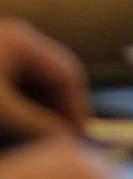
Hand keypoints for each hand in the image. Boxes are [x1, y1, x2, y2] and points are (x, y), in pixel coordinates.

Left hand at [0, 20, 87, 137]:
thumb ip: (34, 123)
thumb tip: (66, 140)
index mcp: (23, 41)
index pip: (67, 73)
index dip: (77, 106)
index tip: (78, 137)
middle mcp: (17, 39)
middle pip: (54, 74)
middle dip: (62, 106)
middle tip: (65, 138)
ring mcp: (4, 49)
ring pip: (36, 80)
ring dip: (44, 106)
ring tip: (45, 135)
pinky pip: (17, 84)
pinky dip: (24, 104)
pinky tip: (22, 124)